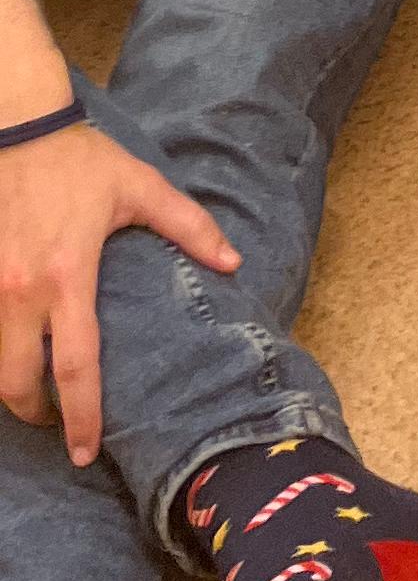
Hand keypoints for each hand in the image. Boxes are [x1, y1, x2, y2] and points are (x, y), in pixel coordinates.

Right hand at [0, 120, 237, 466]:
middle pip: (17, 383)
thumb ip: (190, 227)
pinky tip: (18, 356)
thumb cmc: (83, 162)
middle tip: (62, 426)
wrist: (20, 130)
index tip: (86, 450)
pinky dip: (0, 355)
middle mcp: (21, 292)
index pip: (74, 366)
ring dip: (14, 389)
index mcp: (68, 276)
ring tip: (40, 397)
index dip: (81, 415)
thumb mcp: (142, 188)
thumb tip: (232, 262)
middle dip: (38, 416)